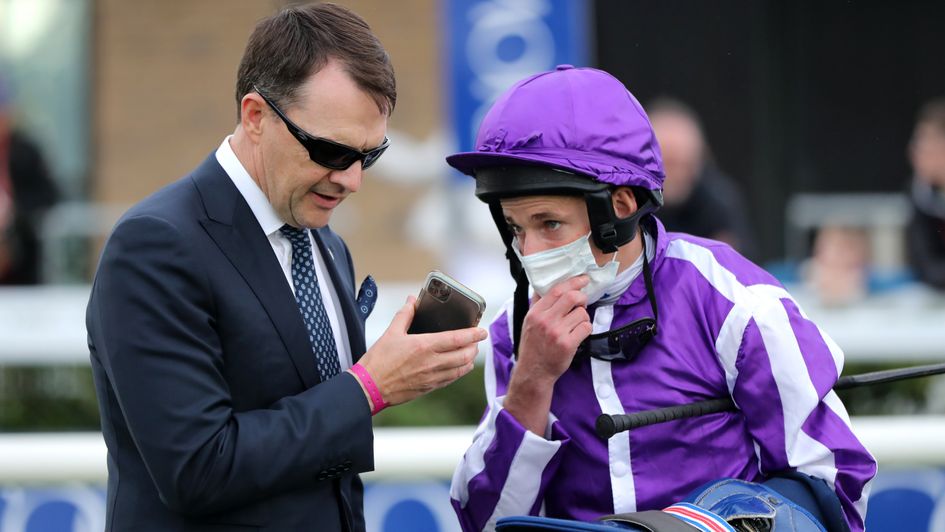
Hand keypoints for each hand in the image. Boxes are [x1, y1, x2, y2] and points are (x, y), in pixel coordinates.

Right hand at [354, 296, 487, 405]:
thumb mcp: (391, 333)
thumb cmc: (378, 361)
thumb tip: (412, 300)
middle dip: (474, 347)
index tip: (482, 331)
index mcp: (424, 346)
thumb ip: (405, 315)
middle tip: (476, 340)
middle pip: (465, 355)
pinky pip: (451, 379)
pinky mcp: (429, 388)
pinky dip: (459, 371)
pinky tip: (459, 367)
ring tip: (470, 352)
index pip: (457, 339)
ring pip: (461, 369)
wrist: (369, 388)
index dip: (473, 334)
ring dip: (469, 360)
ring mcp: (432, 377)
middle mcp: (432, 362)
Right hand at [517, 275, 592, 382]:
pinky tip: (578, 334)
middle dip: (582, 298)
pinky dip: (586, 329)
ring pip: (582, 313)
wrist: (533, 371)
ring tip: (576, 325)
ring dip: (583, 318)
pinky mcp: (567, 344)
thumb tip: (543, 286)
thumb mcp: (528, 322)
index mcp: (535, 313)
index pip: (556, 290)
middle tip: (581, 304)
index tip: (583, 279)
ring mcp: (557, 332)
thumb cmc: (533, 346)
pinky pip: (586, 328)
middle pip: (572, 297)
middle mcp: (545, 320)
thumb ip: (537, 304)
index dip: (573, 282)